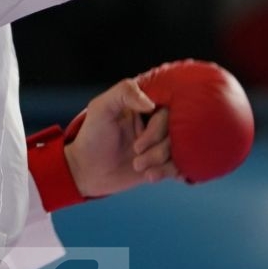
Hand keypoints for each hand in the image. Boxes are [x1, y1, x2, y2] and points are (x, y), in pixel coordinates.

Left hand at [63, 78, 177, 198]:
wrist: (87, 170)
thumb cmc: (92, 135)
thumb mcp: (101, 107)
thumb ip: (124, 92)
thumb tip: (151, 104)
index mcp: (146, 103)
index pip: (168, 107)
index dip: (158, 124)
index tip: (139, 134)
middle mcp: (157, 122)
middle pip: (176, 129)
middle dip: (156, 144)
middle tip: (135, 151)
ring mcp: (161, 143)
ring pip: (179, 149)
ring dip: (158, 160)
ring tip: (137, 166)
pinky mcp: (163, 163)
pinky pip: (180, 166)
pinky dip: (167, 172)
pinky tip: (150, 176)